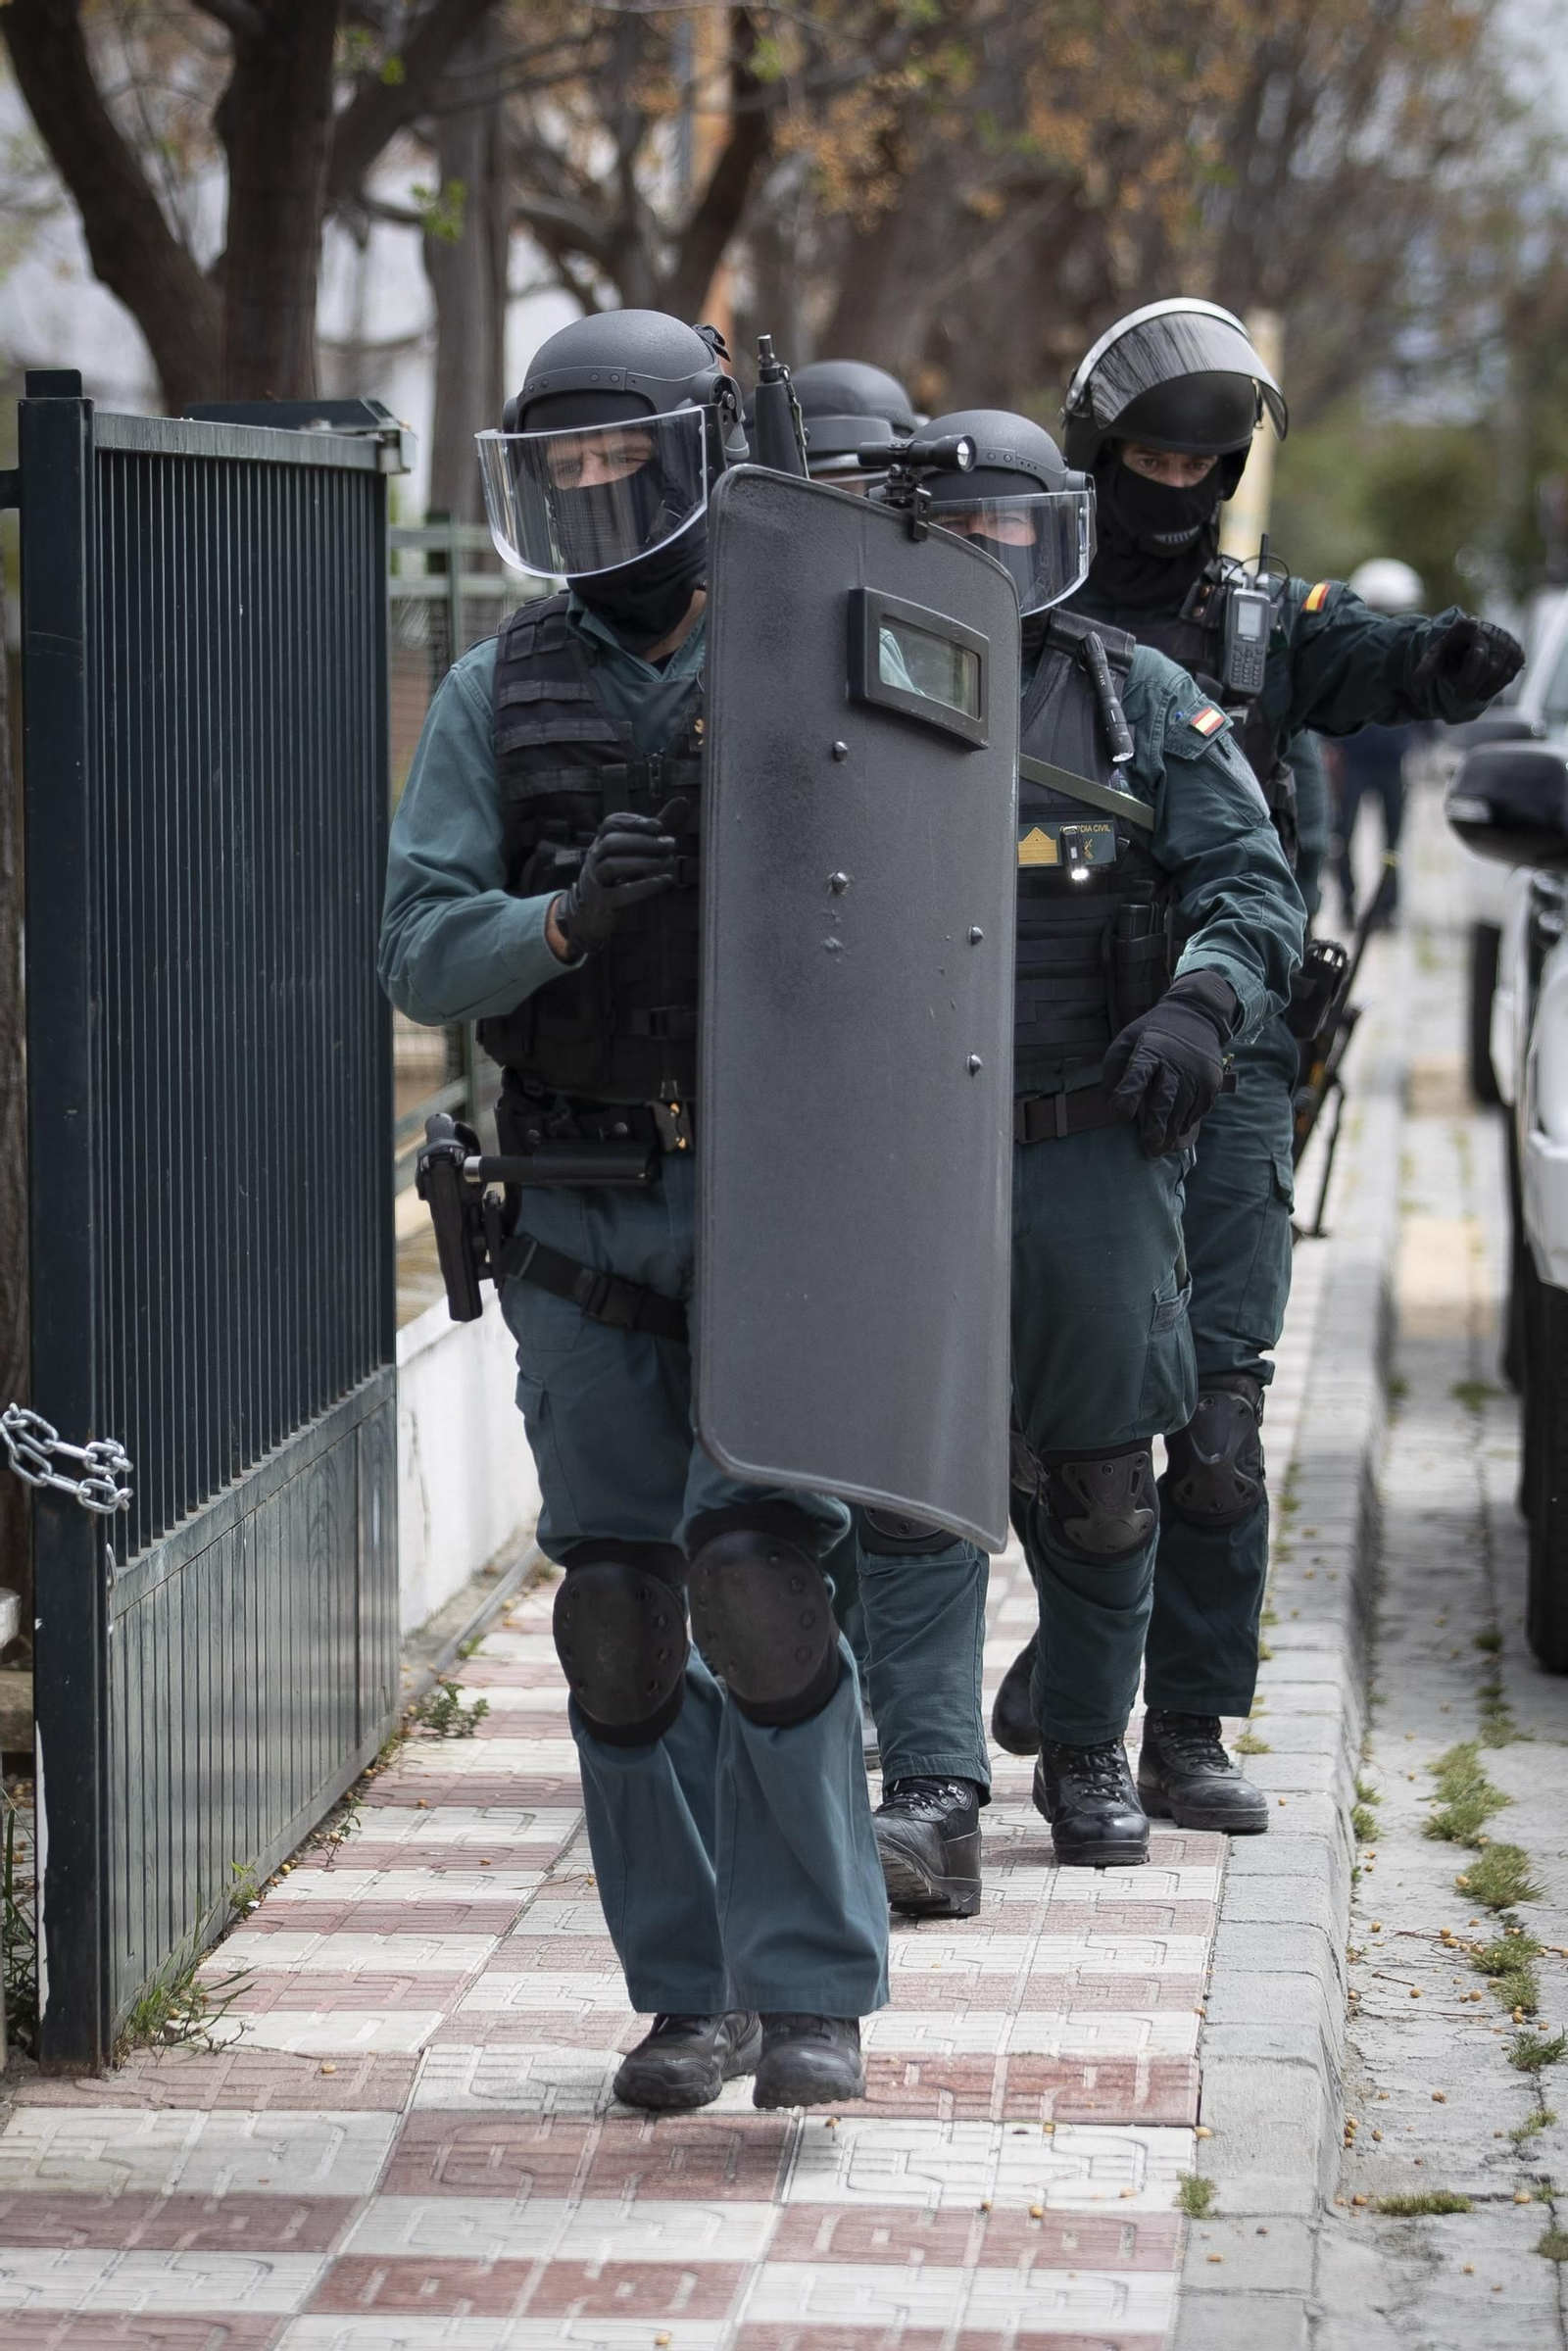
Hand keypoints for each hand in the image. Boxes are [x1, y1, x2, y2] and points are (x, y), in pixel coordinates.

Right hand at [554, 809, 676, 956]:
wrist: (590, 912)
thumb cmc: (619, 874)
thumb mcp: (635, 849)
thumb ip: (658, 827)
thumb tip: (683, 802)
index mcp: (602, 841)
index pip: (611, 823)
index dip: (634, 822)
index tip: (658, 825)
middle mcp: (595, 858)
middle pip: (612, 843)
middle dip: (643, 842)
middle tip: (671, 845)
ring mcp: (596, 881)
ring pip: (612, 865)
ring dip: (643, 862)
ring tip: (669, 862)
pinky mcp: (603, 903)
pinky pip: (621, 893)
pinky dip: (644, 887)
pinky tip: (665, 881)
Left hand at [1103, 970, 1236, 1156]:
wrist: (1196, 1016)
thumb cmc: (1152, 1033)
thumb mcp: (1126, 1040)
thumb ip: (1114, 1068)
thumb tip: (1111, 1102)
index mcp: (1150, 1049)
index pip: (1138, 1073)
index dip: (1129, 1094)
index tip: (1120, 1114)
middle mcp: (1176, 1061)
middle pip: (1164, 1099)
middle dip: (1155, 1127)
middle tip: (1147, 1149)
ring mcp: (1196, 1072)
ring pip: (1183, 1110)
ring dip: (1170, 1133)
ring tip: (1158, 1150)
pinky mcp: (1212, 1081)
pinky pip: (1199, 1110)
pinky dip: (1187, 1124)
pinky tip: (1176, 1134)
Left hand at [1412, 616, 1523, 704]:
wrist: (1472, 650)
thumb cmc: (1451, 653)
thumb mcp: (1435, 657)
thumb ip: (1427, 667)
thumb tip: (1416, 682)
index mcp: (1464, 627)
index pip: (1467, 626)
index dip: (1469, 626)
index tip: (1471, 625)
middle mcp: (1488, 630)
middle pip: (1483, 659)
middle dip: (1471, 681)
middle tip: (1460, 696)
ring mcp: (1505, 642)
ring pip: (1496, 669)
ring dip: (1481, 686)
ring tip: (1468, 695)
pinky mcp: (1516, 654)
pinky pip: (1508, 675)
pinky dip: (1494, 687)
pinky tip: (1482, 692)